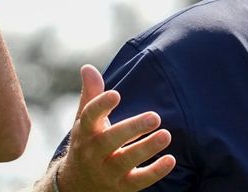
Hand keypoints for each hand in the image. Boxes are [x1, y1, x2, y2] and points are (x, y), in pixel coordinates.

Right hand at [56, 65, 175, 190]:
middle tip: (155, 117)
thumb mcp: (84, 121)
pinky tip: (170, 159)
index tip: (116, 94)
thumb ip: (91, 95)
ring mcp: (107, 171)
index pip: (90, 117)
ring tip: (166, 135)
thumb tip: (88, 67)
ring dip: (146, 148)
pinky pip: (138, 181)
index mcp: (86, 132)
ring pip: (125, 161)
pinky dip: (154, 172)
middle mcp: (94, 152)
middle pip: (110, 140)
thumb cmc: (88, 144)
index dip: (101, 106)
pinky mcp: (122, 186)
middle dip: (131, 128)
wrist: (77, 186)